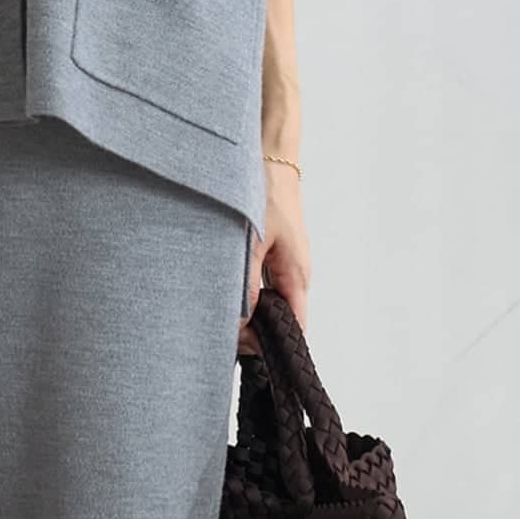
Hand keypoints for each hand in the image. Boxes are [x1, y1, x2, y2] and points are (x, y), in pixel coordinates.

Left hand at [239, 159, 310, 354]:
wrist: (269, 159)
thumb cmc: (265, 193)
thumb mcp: (251, 242)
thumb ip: (246, 284)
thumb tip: (241, 322)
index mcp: (297, 274)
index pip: (296, 325)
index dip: (276, 345)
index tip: (253, 358)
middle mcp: (294, 273)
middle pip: (280, 318)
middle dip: (256, 334)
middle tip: (224, 342)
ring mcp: (284, 264)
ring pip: (269, 303)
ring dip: (248, 315)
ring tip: (221, 325)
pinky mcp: (271, 255)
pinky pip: (262, 286)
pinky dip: (246, 296)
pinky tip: (226, 299)